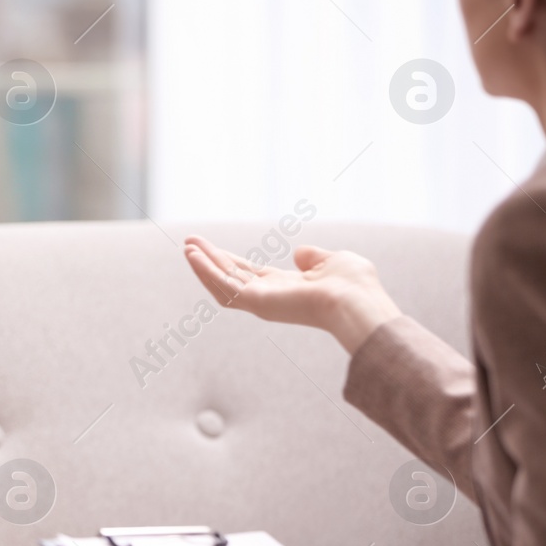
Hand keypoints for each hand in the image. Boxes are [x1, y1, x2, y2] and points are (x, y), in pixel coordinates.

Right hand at [182, 235, 402, 353]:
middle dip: (209, 260)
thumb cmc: (354, 285)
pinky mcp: (256, 302)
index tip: (210, 246)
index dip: (228, 259)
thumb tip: (299, 253)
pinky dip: (206, 271)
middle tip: (189, 243)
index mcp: (285, 287)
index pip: (248, 273)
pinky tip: (194, 256)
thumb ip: (314, 257)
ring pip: (222, 284)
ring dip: (203, 266)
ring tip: (187, 248)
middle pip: (230, 276)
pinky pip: (224, 286)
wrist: (357, 301)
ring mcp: (261, 301)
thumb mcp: (333, 260)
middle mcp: (269, 296)